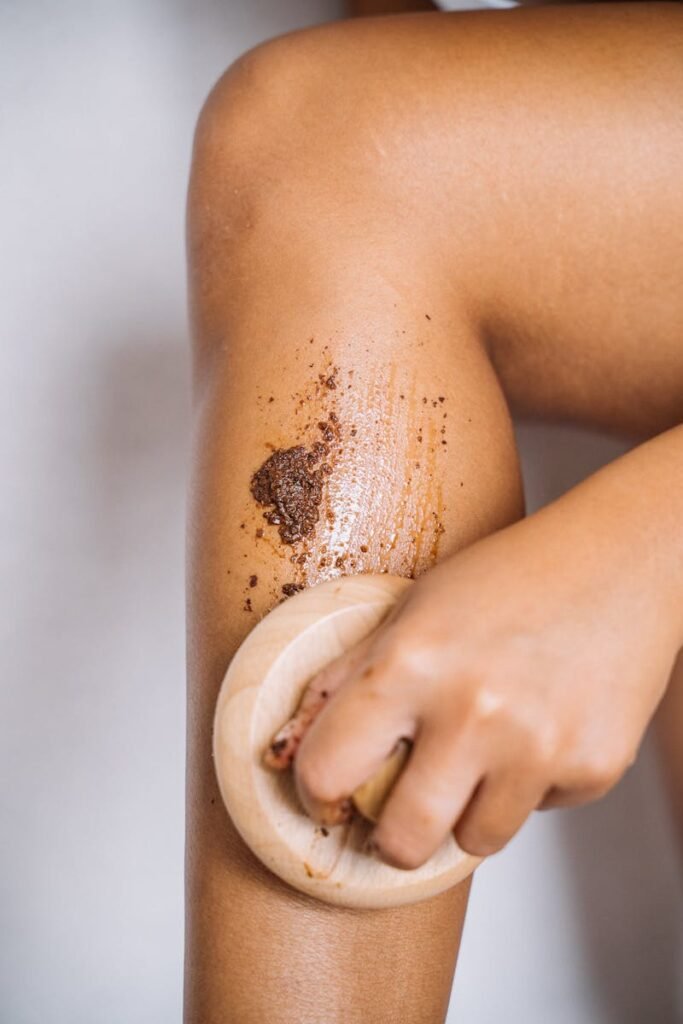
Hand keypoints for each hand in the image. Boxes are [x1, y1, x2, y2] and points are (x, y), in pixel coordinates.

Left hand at [265, 476, 680, 868]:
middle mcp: (474, 711)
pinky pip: (538, 812)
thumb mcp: (410, 610)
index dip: (317, 790)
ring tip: (483, 747)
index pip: (325, 771)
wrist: (618, 561)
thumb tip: (283, 751)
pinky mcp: (594, 767)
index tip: (331, 790)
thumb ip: (342, 681)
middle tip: (404, 803)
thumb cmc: (508, 578)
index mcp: (412, 662)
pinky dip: (531, 784)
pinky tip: (540, 725)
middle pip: (402, 841)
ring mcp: (539, 746)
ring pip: (475, 843)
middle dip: (394, 833)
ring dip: (468, 810)